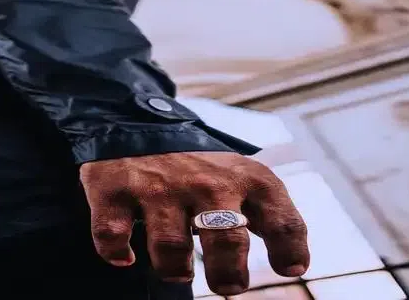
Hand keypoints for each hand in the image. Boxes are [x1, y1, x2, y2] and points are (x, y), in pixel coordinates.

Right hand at [79, 151, 309, 295]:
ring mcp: (160, 185)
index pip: (281, 220)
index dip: (290, 251)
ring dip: (174, 270)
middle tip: (229, 284)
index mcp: (245, 178)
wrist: (140, 124)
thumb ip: (268, 215)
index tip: (290, 269)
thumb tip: (294, 264)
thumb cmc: (201, 168)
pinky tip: (126, 254)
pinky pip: (113, 236)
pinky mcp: (116, 188)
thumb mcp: (242, 179)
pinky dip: (118, 253)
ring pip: (171, 249)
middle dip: (229, 274)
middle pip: (227, 239)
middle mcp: (206, 181)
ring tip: (177, 269)